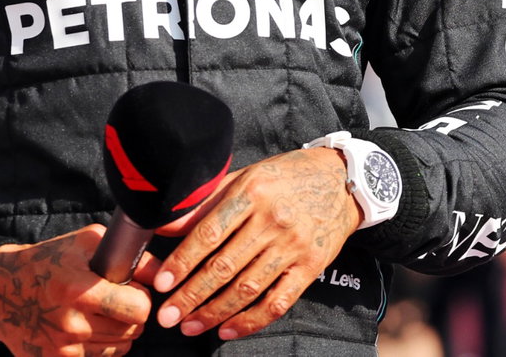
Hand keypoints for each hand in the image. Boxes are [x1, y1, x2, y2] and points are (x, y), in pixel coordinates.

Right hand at [0, 224, 157, 356]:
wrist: (2, 292)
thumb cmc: (50, 260)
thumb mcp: (88, 242)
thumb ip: (130, 255)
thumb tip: (164, 274)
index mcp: (80, 290)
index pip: (138, 309)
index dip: (143, 299)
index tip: (134, 291)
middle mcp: (72, 323)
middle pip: (132, 331)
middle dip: (133, 316)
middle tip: (121, 302)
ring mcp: (64, 348)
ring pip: (121, 348)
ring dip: (119, 332)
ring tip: (103, 313)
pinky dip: (103, 346)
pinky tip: (90, 328)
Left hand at [151, 147, 360, 341]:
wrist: (342, 180)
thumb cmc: (287, 176)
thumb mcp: (246, 177)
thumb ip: (206, 202)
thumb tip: (165, 224)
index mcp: (252, 192)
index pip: (210, 232)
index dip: (183, 260)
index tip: (162, 282)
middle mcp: (273, 219)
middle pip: (225, 266)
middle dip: (191, 295)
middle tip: (167, 316)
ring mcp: (294, 245)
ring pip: (248, 288)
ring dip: (214, 312)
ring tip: (190, 326)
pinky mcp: (311, 266)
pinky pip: (278, 301)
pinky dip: (252, 320)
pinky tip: (228, 329)